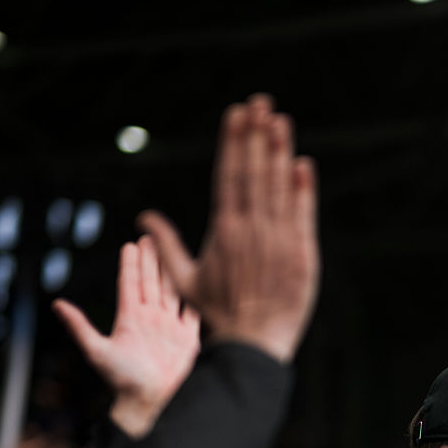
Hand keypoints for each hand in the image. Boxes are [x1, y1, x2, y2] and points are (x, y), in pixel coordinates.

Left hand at [53, 237, 200, 437]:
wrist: (150, 401)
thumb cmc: (122, 380)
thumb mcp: (97, 351)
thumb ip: (79, 326)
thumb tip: (57, 304)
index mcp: (130, 319)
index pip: (130, 285)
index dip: (130, 265)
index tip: (131, 244)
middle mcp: (150, 319)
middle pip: (151, 283)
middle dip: (151, 260)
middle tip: (150, 236)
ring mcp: (170, 327)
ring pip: (172, 292)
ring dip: (171, 272)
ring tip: (171, 251)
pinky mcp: (187, 339)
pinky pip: (192, 313)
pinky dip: (195, 297)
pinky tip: (197, 280)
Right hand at [140, 95, 318, 364]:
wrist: (252, 345)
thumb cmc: (218, 315)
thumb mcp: (185, 280)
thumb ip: (167, 245)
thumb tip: (144, 218)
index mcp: (223, 230)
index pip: (228, 174)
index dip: (233, 141)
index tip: (236, 112)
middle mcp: (251, 230)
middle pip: (254, 172)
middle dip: (255, 134)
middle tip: (260, 101)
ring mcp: (278, 240)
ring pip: (279, 187)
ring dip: (279, 151)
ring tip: (279, 119)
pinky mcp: (303, 254)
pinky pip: (303, 215)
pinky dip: (304, 189)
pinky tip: (302, 163)